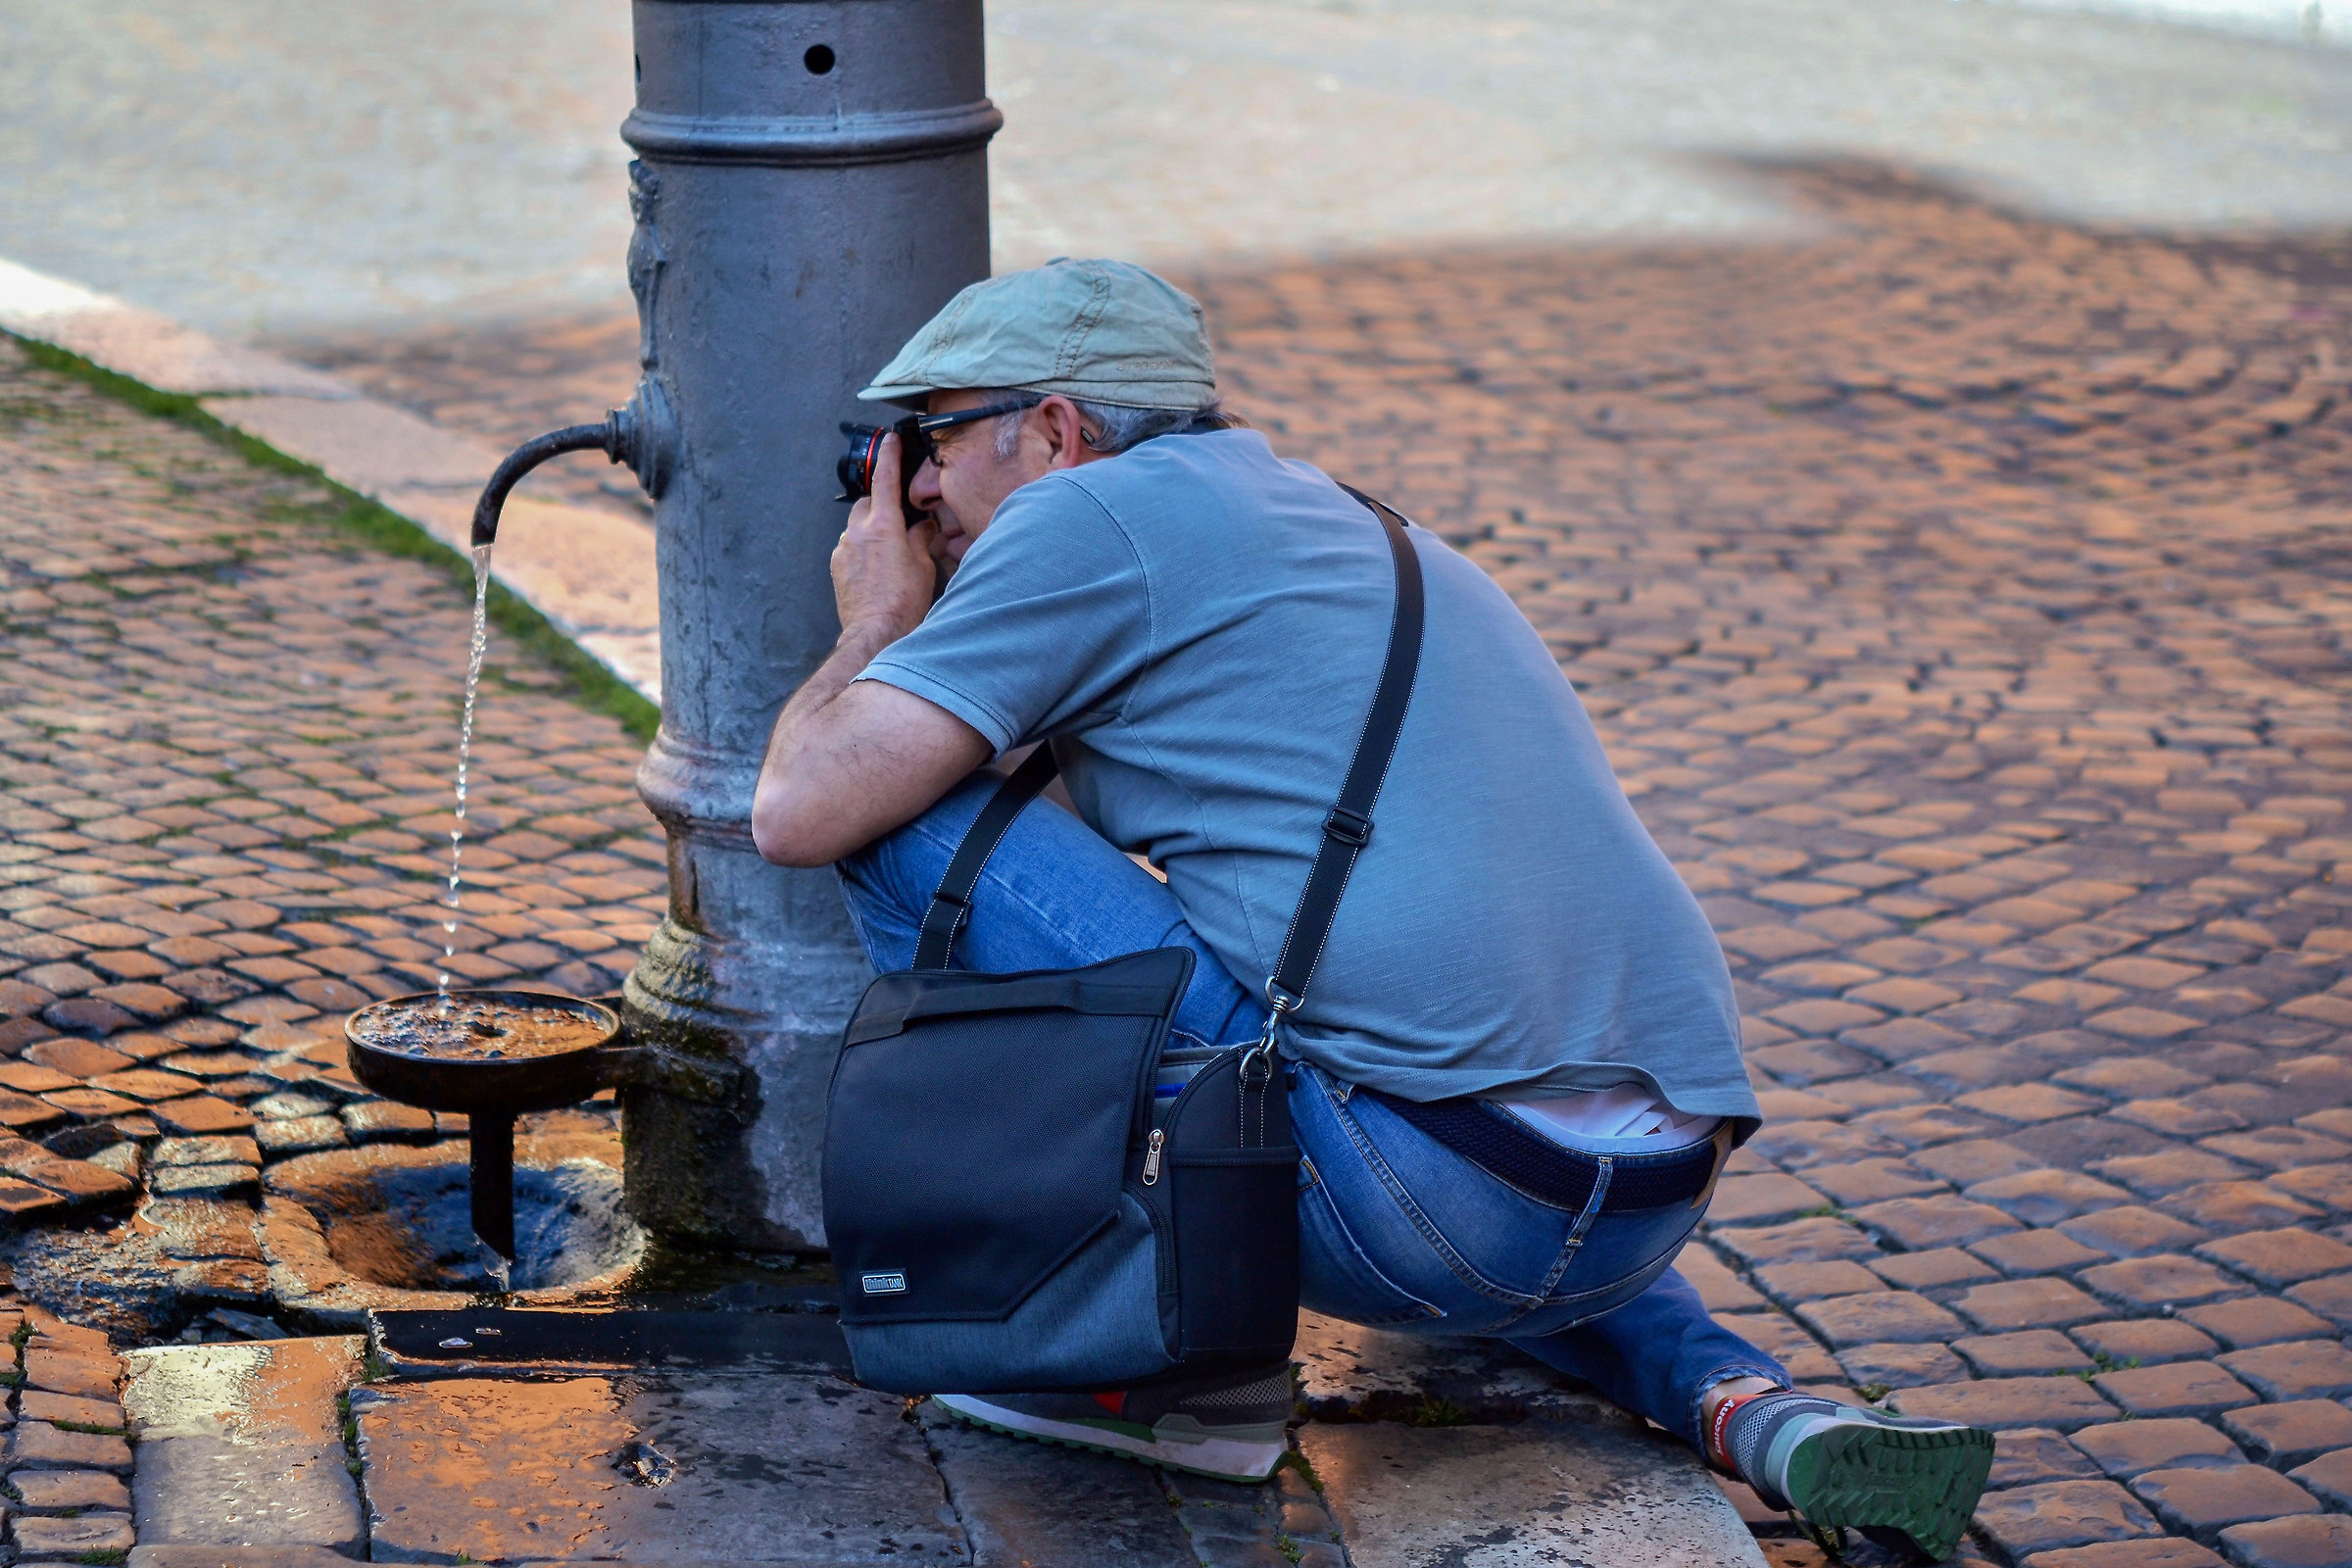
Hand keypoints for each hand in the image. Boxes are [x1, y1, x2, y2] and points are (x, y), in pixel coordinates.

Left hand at [832, 433, 938, 640]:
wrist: (875, 632)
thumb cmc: (903, 603)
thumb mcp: (923, 566)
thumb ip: (921, 539)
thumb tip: (923, 527)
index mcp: (884, 525)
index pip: (886, 479)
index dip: (889, 456)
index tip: (890, 440)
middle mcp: (859, 531)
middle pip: (868, 502)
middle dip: (882, 506)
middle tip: (900, 523)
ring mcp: (844, 548)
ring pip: (857, 526)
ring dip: (872, 531)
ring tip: (889, 555)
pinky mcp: (836, 566)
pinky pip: (850, 547)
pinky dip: (862, 550)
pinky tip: (876, 571)